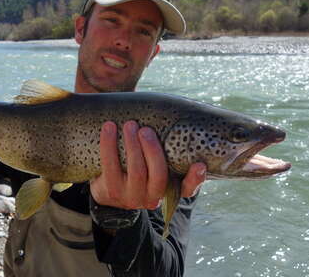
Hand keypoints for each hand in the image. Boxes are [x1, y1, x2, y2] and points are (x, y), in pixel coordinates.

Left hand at [90, 121, 206, 210]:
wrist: (107, 189)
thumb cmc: (138, 166)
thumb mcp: (153, 165)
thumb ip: (166, 147)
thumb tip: (172, 110)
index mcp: (169, 190)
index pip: (187, 189)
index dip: (195, 179)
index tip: (200, 165)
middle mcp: (152, 198)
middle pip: (158, 174)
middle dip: (153, 150)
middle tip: (145, 129)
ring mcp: (131, 197)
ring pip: (136, 171)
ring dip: (132, 144)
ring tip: (129, 125)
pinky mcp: (111, 191)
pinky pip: (110, 166)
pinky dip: (109, 144)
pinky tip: (109, 127)